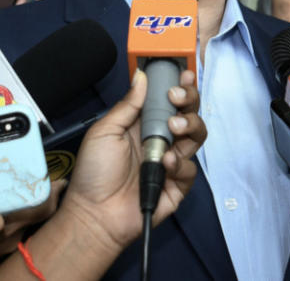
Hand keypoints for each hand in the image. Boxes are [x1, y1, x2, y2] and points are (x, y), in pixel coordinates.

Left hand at [59, 69, 204, 250]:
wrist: (95, 214)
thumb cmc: (94, 174)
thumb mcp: (105, 131)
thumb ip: (128, 105)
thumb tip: (141, 77)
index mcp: (143, 123)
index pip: (168, 99)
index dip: (179, 86)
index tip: (183, 74)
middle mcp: (161, 139)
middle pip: (188, 113)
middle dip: (189, 100)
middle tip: (177, 97)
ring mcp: (171, 161)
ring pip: (196, 136)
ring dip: (189, 126)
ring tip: (172, 128)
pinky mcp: (177, 185)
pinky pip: (190, 169)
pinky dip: (180, 164)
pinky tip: (165, 164)